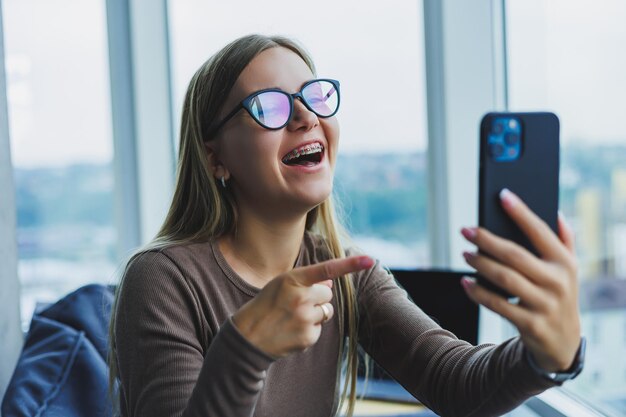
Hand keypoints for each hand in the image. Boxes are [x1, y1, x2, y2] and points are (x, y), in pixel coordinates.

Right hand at [232, 255, 373, 357]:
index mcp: (292, 279)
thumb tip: (329, 281)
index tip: (369, 260)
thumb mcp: (280, 284)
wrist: (248, 337)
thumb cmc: (265, 305)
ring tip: (292, 317)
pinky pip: (319, 328)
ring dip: (315, 313)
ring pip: (326, 311)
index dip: (350, 264)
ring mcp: (305, 318)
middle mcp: (300, 297)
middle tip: (295, 303)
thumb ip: (306, 280)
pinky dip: (309, 329)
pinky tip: (292, 330)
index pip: (326, 269)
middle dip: (317, 297)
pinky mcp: (308, 337)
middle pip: (327, 292)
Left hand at [460, 189, 580, 371]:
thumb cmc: (559, 294)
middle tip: (466, 230)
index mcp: (565, 263)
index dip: (521, 212)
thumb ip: (564, 240)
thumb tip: (555, 212)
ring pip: (504, 279)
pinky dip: (478, 292)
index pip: (540, 232)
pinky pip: (497, 305)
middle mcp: (557, 283)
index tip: (503, 196)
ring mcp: (544, 305)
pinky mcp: (530, 324)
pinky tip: (465, 282)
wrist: (563, 342)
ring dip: (480, 264)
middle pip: (515, 255)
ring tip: (465, 253)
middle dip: (487, 240)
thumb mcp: (569, 269)